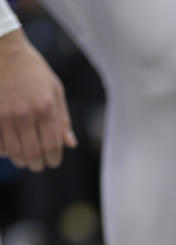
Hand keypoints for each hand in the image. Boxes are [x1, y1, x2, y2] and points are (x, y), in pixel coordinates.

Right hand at [0, 29, 75, 171]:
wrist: (3, 49)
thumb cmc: (32, 69)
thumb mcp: (56, 90)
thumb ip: (63, 119)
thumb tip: (69, 144)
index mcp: (45, 108)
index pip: (52, 146)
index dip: (53, 160)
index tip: (53, 162)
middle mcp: (24, 114)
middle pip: (32, 153)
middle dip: (37, 164)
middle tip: (38, 164)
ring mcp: (3, 114)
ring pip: (12, 151)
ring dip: (19, 159)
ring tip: (23, 158)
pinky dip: (2, 149)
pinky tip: (7, 148)